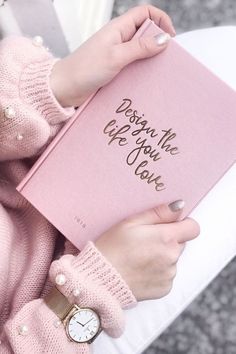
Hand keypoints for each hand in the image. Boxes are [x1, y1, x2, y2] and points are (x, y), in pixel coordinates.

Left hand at [50, 5, 175, 106]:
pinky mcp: (114, 68)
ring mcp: (116, 54)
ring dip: (150, 58)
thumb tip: (164, 39)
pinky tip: (145, 80)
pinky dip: (141, 70)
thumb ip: (140, 48)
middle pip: (144, 32)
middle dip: (157, 41)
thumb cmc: (85, 69)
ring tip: (157, 70)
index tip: (170, 37)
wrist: (65, 88)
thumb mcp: (116, 56)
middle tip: (166, 58)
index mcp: (118, 28)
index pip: (144, 13)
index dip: (160, 20)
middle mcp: (118, 39)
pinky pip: (132, 65)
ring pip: (139, 50)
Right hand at [95, 200, 199, 300]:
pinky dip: (158, 271)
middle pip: (181, 243)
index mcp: (166, 238)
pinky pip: (167, 275)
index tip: (168, 225)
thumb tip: (179, 206)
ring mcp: (169, 275)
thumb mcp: (131, 222)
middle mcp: (173, 257)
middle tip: (145, 241)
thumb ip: (158, 213)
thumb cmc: (112, 248)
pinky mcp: (164, 289)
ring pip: (173, 259)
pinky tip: (140, 269)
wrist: (100, 280)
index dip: (182, 224)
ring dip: (163, 256)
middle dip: (168, 239)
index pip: (193, 228)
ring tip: (139, 257)